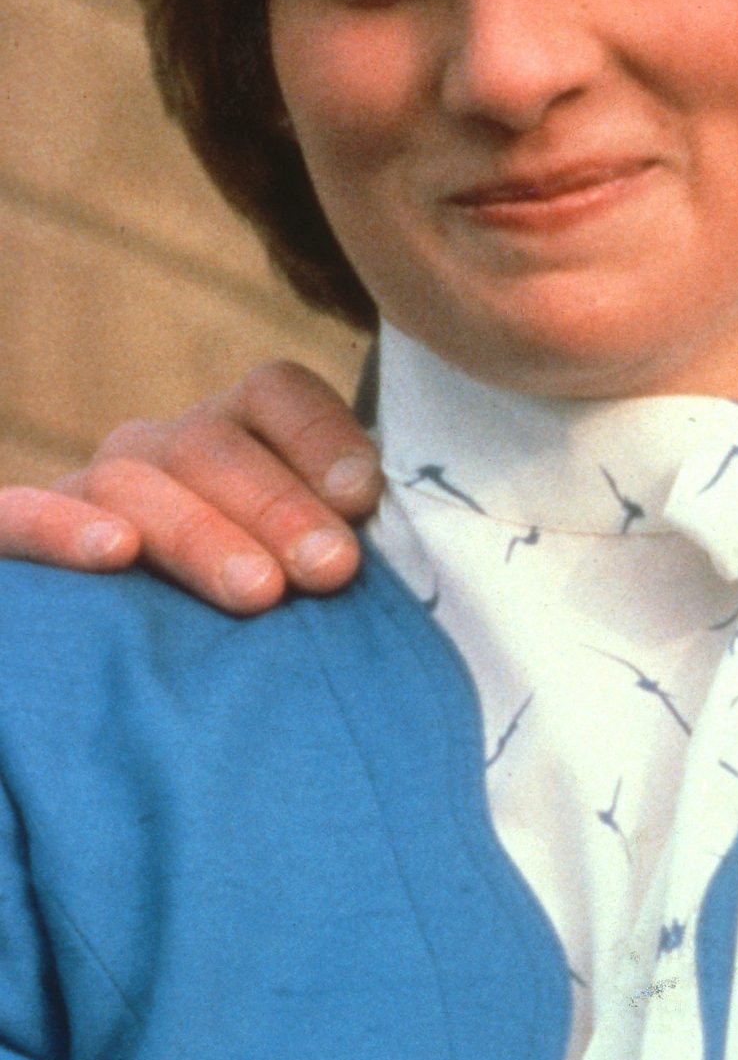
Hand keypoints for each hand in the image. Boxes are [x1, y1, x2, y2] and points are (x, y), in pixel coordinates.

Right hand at [0, 362, 380, 612]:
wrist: (142, 666)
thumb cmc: (256, 619)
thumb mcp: (298, 568)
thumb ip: (336, 541)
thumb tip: (379, 543)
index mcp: (237, 433)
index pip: (275, 393)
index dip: (320, 433)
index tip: (363, 495)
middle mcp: (161, 450)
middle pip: (213, 444)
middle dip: (278, 506)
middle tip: (331, 569)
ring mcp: (91, 488)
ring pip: (134, 483)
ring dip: (200, 533)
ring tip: (258, 591)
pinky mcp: (20, 533)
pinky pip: (19, 514)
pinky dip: (61, 528)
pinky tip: (113, 554)